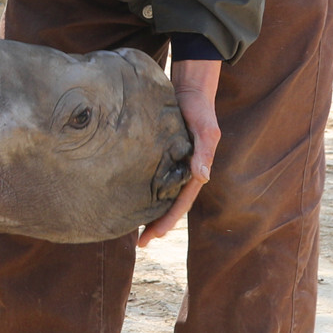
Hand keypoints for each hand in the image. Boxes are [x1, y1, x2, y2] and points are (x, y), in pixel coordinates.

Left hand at [139, 58, 220, 245]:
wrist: (189, 88)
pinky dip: (139, 190)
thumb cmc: (200, 109)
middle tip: (139, 243)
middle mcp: (182, 171)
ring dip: (147, 212)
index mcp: (194, 171)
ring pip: (157, 194)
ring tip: (131, 230)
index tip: (154, 236)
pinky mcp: (156, 153)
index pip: (181, 203)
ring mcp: (169, 164)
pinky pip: (148, 177)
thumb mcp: (206, 129)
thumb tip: (203, 177)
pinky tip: (125, 197)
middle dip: (155, 225)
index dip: (168, 221)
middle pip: (168, 205)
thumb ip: (204, 151)